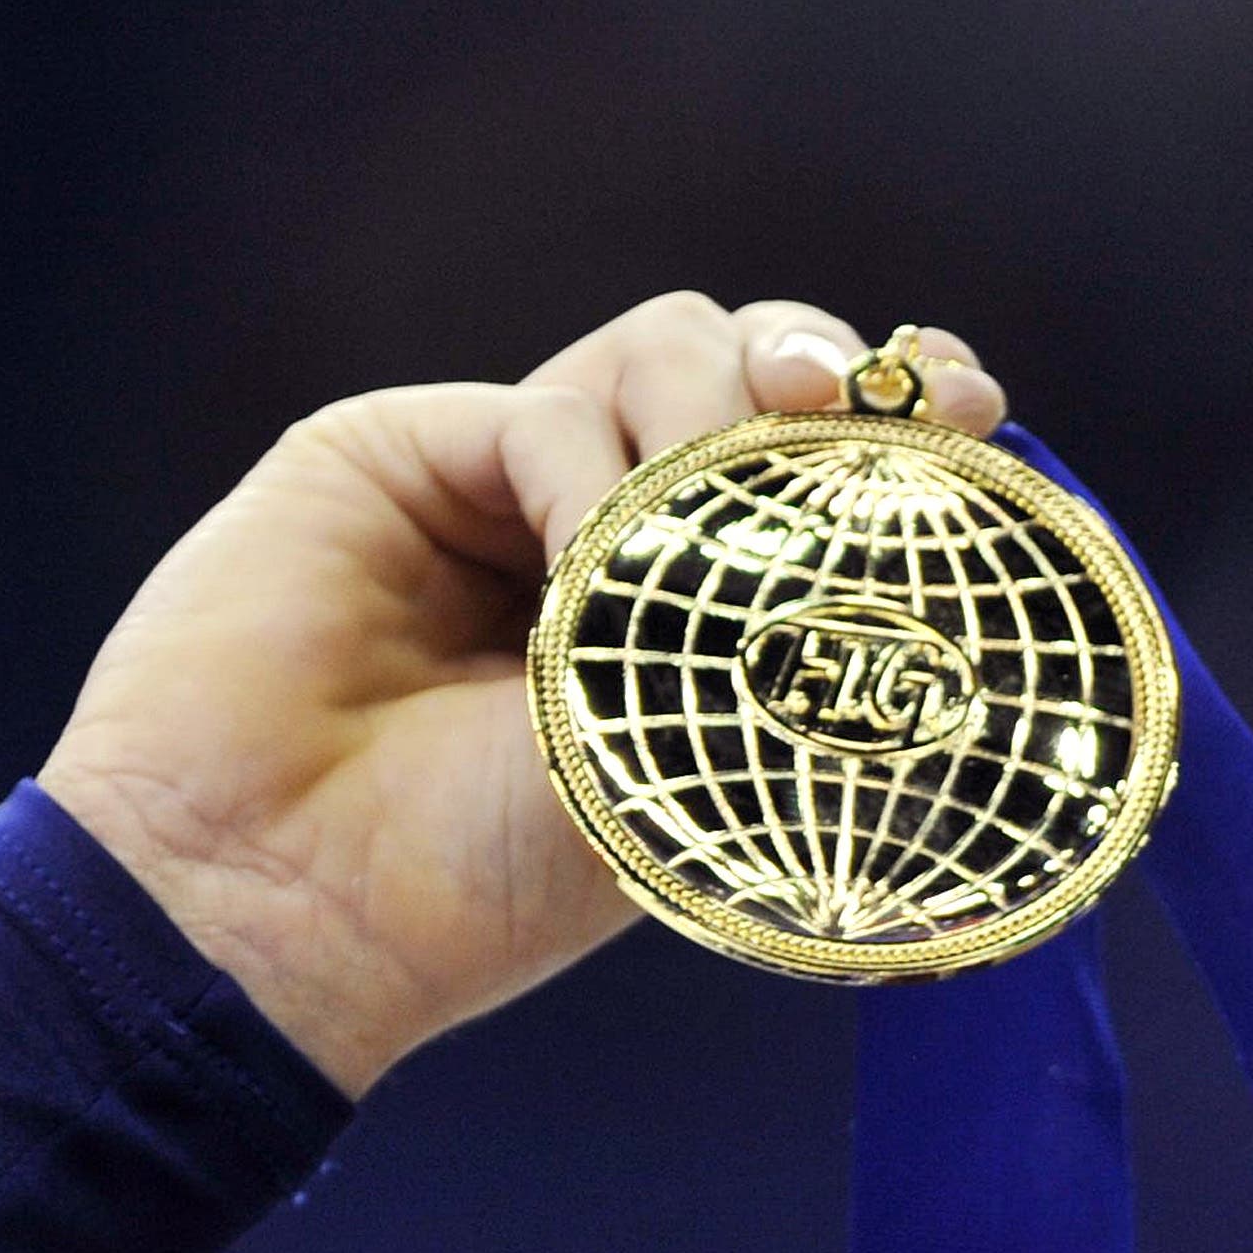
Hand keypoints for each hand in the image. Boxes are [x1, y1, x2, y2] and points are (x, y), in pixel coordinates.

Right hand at [38, 293, 1012, 1093]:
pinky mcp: (400, 450)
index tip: (971, 409)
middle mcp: (610, 533)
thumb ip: (794, 632)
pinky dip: (595, 474)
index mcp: (699, 615)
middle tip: (846, 425)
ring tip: (689, 557)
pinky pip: (552, 404)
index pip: (821, 465)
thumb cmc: (485, 878)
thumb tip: (914, 514)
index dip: (901, 419)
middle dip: (824, 385)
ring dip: (712, 425)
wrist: (281, 902)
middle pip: (755, 371)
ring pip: (667, 350)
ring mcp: (504, 483)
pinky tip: (586, 571)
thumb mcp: (695, 759)